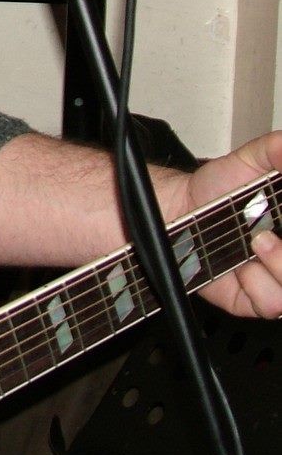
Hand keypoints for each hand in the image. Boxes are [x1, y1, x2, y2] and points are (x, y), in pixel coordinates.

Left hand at [176, 130, 281, 319]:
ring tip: (256, 242)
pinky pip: (272, 304)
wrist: (182, 209)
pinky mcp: (257, 300)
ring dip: (281, 266)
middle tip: (268, 233)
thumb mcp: (253, 158)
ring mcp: (280, 278)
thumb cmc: (221, 186)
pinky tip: (242, 266)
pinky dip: (257, 285)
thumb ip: (277, 150)